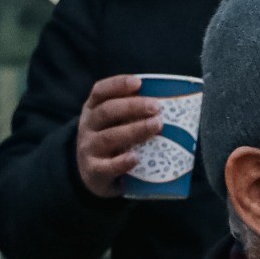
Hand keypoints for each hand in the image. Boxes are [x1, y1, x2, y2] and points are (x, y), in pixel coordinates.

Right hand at [75, 75, 165, 198]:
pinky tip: (135, 158)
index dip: (118, 85)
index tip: (138, 83)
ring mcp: (89, 149)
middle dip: (132, 107)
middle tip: (156, 107)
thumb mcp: (114, 123)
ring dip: (134, 130)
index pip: (100, 91)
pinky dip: (121, 162)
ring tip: (156, 126)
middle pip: (107, 111)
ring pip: (109, 137)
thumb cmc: (112, 142)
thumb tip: (171, 103)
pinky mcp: (93, 171)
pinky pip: (106, 167)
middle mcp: (87, 127)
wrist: (93, 176)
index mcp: (92, 110)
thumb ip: (133, 113)